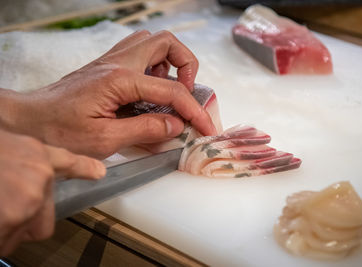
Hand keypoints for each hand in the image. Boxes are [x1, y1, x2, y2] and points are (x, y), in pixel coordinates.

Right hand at [0, 129, 105, 255]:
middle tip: (1, 207)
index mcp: (35, 155)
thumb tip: (25, 173)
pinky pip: (5, 242)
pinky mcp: (11, 221)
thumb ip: (21, 160)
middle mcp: (38, 179)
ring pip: (20, 234)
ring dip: (3, 230)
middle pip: (43, 221)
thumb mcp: (4, 146)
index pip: (67, 162)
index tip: (97, 172)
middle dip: (23, 224)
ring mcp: (26, 202)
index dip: (84, 167)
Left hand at [1, 30, 215, 158]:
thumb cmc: (58, 130)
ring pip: (152, 42)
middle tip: (189, 93)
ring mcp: (111, 61)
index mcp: (120, 80)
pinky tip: (149, 91)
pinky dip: (153, 66)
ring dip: (170, 62)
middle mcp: (118, 63)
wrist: (29, 119)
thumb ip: (145, 130)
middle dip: (188, 65)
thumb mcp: (105, 139)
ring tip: (170, 90)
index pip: (171, 90)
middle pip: (166, 42)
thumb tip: (176, 125)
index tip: (205, 126)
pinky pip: (138, 52)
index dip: (194, 109)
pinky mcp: (106, 67)